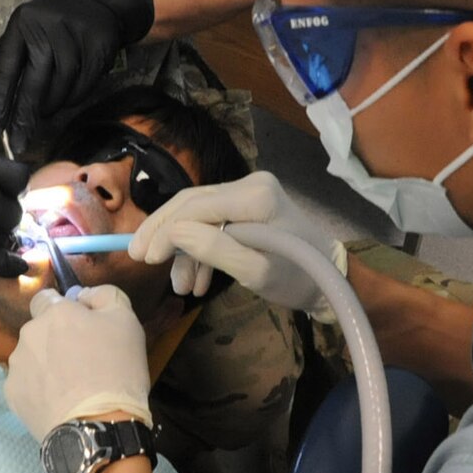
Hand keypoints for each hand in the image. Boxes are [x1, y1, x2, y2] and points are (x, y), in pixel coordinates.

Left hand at [0, 0, 154, 153]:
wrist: (98, 6)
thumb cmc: (50, 27)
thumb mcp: (20, 38)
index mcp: (22, 24)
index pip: (5, 67)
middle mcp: (47, 28)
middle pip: (34, 82)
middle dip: (24, 117)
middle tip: (17, 143)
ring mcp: (75, 38)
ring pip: (60, 89)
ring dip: (50, 108)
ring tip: (44, 111)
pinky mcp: (98, 49)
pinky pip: (81, 88)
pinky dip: (71, 100)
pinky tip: (65, 97)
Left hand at [6, 285, 152, 438]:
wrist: (97, 427)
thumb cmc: (117, 371)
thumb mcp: (127, 321)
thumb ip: (105, 296)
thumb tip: (84, 295)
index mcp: (54, 313)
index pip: (45, 298)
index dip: (62, 309)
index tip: (80, 326)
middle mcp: (28, 335)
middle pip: (40, 330)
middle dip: (56, 339)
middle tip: (83, 361)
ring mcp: (17, 367)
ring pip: (32, 357)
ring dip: (47, 364)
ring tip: (72, 386)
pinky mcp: (12, 396)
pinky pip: (27, 384)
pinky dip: (40, 389)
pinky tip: (60, 402)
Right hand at [128, 172, 344, 314]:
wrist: (332, 280)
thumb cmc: (298, 279)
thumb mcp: (255, 272)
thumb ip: (214, 250)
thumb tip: (174, 233)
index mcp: (254, 196)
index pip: (194, 206)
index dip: (164, 230)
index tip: (143, 258)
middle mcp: (251, 184)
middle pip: (191, 203)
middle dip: (164, 233)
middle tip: (140, 259)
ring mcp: (250, 193)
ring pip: (199, 215)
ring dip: (185, 251)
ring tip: (181, 288)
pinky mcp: (249, 206)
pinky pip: (213, 222)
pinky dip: (201, 250)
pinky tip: (197, 281)